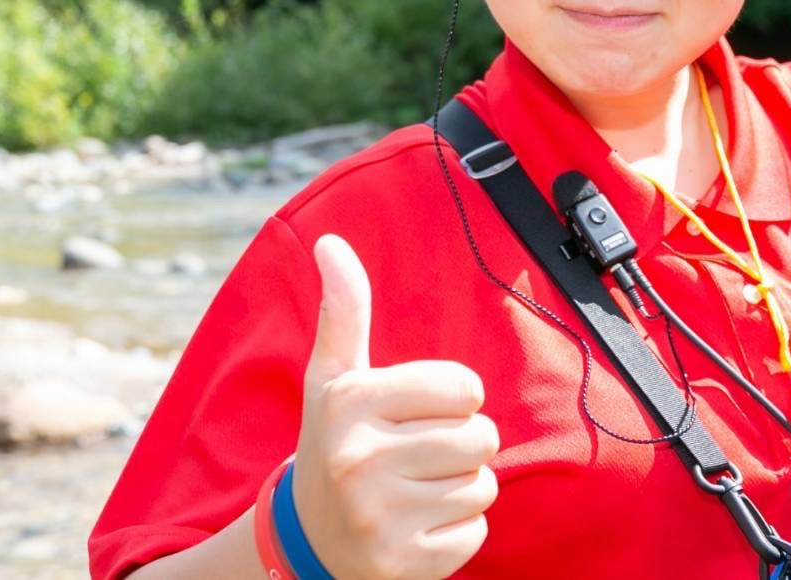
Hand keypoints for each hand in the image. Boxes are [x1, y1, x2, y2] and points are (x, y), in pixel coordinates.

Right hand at [290, 235, 498, 579]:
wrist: (308, 542)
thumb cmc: (335, 443)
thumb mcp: (332, 378)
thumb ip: (343, 311)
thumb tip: (331, 242)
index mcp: (350, 403)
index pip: (463, 388)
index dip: (454, 399)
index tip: (418, 413)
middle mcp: (360, 459)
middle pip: (481, 437)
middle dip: (463, 444)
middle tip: (420, 455)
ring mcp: (381, 517)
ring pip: (482, 484)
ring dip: (462, 487)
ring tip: (416, 489)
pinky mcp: (404, 563)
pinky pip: (475, 531)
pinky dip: (457, 530)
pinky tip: (417, 526)